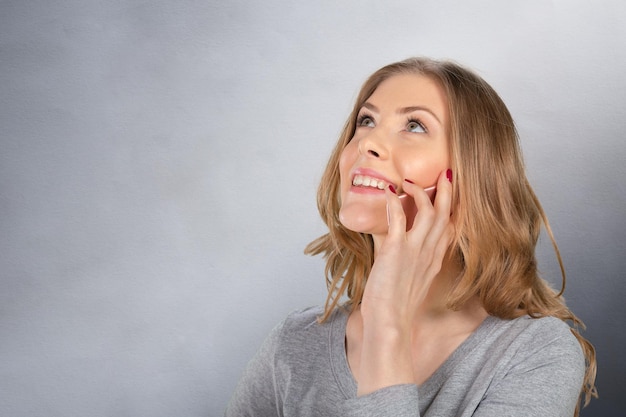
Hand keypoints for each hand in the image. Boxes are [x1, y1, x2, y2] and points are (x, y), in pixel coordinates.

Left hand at [356, 169, 453, 394]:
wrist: (390, 324)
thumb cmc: (395, 306)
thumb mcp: (408, 281)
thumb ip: (405, 261)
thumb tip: (392, 245)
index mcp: (434, 261)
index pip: (449, 228)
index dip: (452, 209)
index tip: (450, 194)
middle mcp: (429, 253)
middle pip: (445, 216)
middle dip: (446, 193)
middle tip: (445, 175)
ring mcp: (415, 251)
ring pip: (429, 213)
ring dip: (420, 193)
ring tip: (410, 181)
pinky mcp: (396, 250)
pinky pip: (398, 218)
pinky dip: (393, 202)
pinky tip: (388, 192)